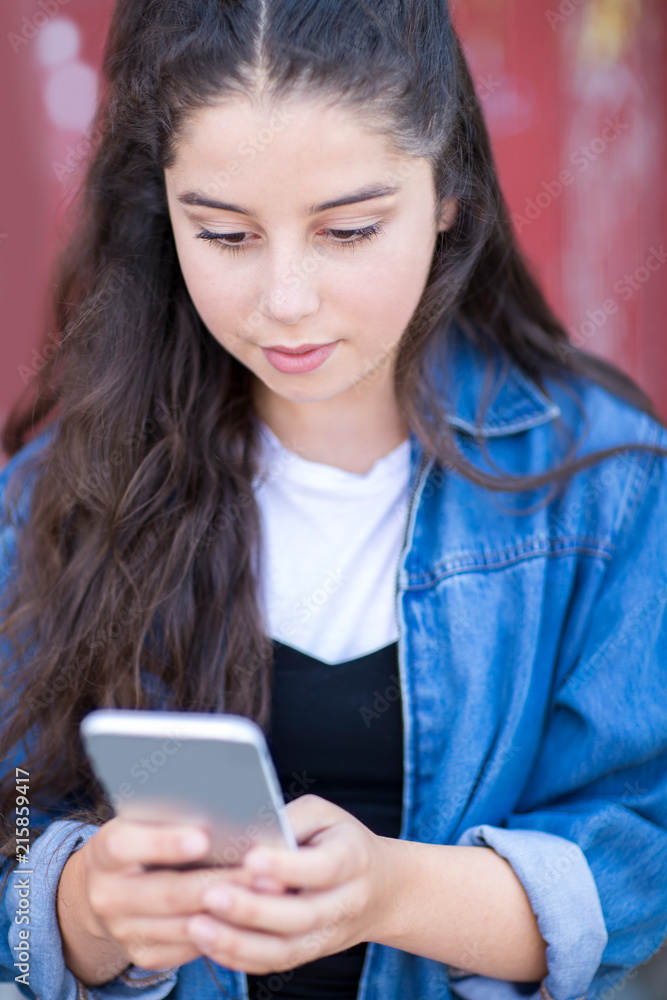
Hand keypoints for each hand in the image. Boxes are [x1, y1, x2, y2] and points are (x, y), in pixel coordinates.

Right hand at [58, 816, 284, 985]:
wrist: (105, 889)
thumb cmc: (138, 839)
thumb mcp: (140, 820)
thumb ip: (167, 814)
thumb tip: (217, 799)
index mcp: (104, 853)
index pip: (125, 846)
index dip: (163, 842)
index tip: (202, 837)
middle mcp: (108, 896)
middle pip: (167, 892)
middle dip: (218, 882)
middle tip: (259, 870)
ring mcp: (125, 931)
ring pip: (184, 925)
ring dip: (229, 910)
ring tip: (268, 892)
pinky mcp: (146, 954)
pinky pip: (190, 947)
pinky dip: (223, 930)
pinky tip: (252, 913)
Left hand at [185, 794, 394, 974]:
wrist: (382, 890)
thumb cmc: (339, 840)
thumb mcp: (325, 816)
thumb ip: (291, 820)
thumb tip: (249, 831)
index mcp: (353, 859)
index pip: (324, 867)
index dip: (287, 866)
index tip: (250, 858)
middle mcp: (345, 903)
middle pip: (301, 915)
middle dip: (252, 909)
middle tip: (210, 895)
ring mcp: (328, 935)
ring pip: (285, 949)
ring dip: (238, 942)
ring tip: (197, 926)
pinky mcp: (309, 953)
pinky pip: (274, 964)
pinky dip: (239, 957)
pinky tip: (208, 943)